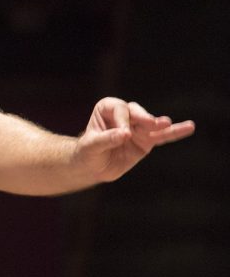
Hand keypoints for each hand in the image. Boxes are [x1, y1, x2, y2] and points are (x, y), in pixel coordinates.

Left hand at [75, 97, 194, 183]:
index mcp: (107, 108)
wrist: (92, 167)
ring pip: (152, 125)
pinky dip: (174, 133)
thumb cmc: (87, 153)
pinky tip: (189, 127)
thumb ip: (106, 140)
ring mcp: (138, 127)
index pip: (119, 109)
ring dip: (162, 125)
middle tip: (152, 123)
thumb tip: (125, 134)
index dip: (122, 120)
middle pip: (137, 113)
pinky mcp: (147, 141)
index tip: (122, 134)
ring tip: (168, 124)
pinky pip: (162, 137)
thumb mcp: (91, 147)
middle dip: (144, 118)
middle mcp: (125, 114)